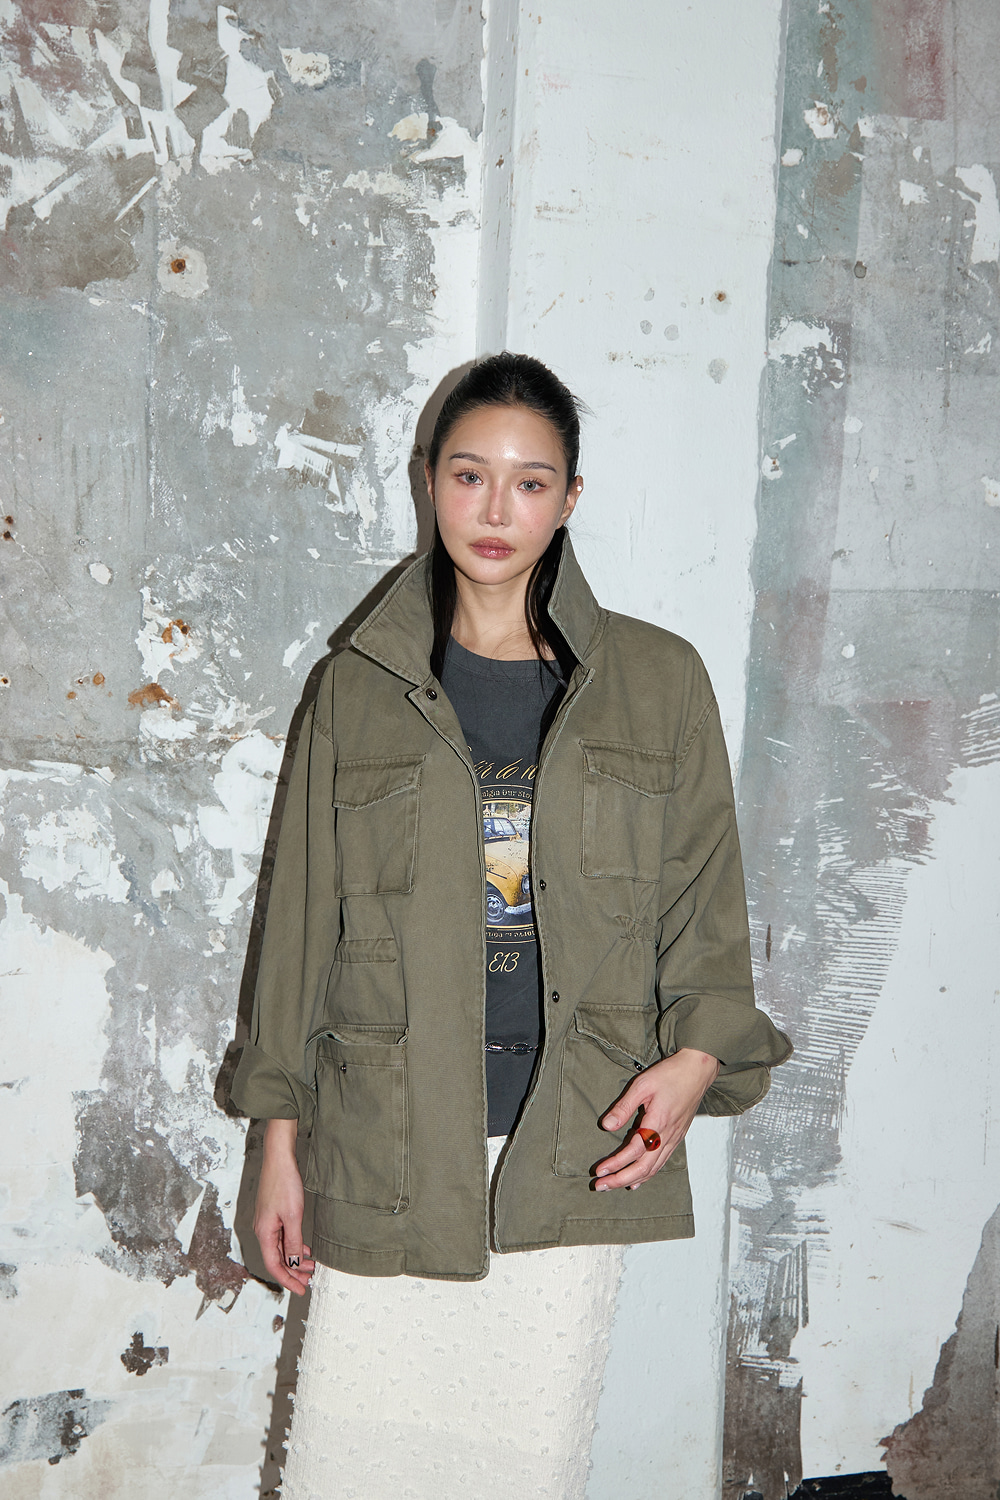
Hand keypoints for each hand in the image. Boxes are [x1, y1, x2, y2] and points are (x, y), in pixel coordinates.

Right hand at [254, 1118, 315, 1294]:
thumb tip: (293, 1263)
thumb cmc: (284, 1183)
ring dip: (294, 1259)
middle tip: (309, 1281)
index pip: (274, 1265)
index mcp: (264, 1233)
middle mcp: (263, 1230)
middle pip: (277, 1259)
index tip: (301, 1290)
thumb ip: (293, 1241)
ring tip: (310, 1267)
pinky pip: (282, 1237)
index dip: (287, 1280)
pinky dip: (293, 1246)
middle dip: (293, 1272)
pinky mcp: (273, 1214)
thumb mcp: (293, 1215)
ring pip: (280, 1248)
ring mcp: (267, 1222)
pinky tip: (304, 1249)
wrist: (279, 1158)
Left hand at [593, 1048, 720, 1190]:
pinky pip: (662, 1162)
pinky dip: (648, 1174)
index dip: (615, 1163)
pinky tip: (638, 1180)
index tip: (599, 1171)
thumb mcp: (642, 1085)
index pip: (633, 1151)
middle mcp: (668, 1135)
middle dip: (620, 1179)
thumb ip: (624, 1107)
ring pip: (653, 1168)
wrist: (698, 1070)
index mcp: (658, 1123)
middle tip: (601, 1185)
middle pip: (643, 1167)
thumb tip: (607, 1126)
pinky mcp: (677, 1136)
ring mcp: (674, 1138)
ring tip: (614, 1185)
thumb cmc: (670, 1074)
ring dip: (632, 1179)